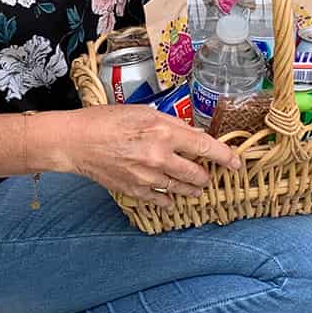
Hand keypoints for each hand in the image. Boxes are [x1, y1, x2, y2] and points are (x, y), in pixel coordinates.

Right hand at [62, 105, 241, 198]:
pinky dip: (169, 199)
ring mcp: (148, 178)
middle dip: (206, 176)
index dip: (226, 157)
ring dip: (192, 189)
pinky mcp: (135, 191)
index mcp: (164, 132)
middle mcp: (160, 157)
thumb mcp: (143, 112)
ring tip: (194, 187)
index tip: (235, 163)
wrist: (76, 142)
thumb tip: (191, 133)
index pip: (206, 147)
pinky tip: (170, 196)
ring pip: (182, 189)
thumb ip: (170, 123)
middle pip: (197, 174)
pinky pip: (161, 200)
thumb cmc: (105, 121)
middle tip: (207, 174)